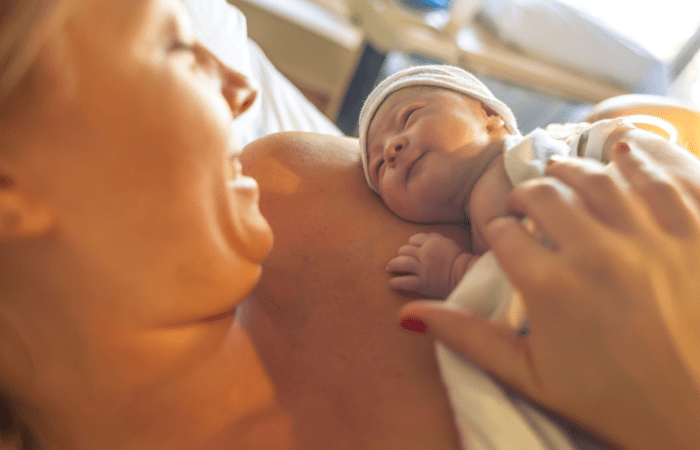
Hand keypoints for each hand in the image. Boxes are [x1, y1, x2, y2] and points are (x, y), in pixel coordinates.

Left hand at [386, 233, 468, 298]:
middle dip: (401, 254)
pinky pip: (404, 282)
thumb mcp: (448, 242)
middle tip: (398, 259)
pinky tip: (391, 283)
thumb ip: (434, 238)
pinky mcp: (423, 283)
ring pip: (401, 263)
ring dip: (393, 265)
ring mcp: (423, 269)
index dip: (410, 244)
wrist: (466, 276)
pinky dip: (396, 282)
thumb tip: (423, 237)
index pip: (413, 239)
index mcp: (431, 242)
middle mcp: (425, 254)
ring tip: (389, 268)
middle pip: (405, 250)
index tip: (410, 250)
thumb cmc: (458, 260)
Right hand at [399, 143, 699, 449]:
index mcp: (550, 286)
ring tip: (563, 176)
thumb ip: (466, 338)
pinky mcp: (696, 229)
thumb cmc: (612, 400)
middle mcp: (596, 251)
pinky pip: (660, 177)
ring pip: (597, 176)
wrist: (697, 418)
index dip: (498, 230)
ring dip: (572, 171)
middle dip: (525, 195)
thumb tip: (406, 316)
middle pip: (544, 194)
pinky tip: (621, 155)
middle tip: (525, 204)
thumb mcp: (530, 376)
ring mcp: (651, 236)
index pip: (505, 233)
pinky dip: (637, 160)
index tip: (504, 235)